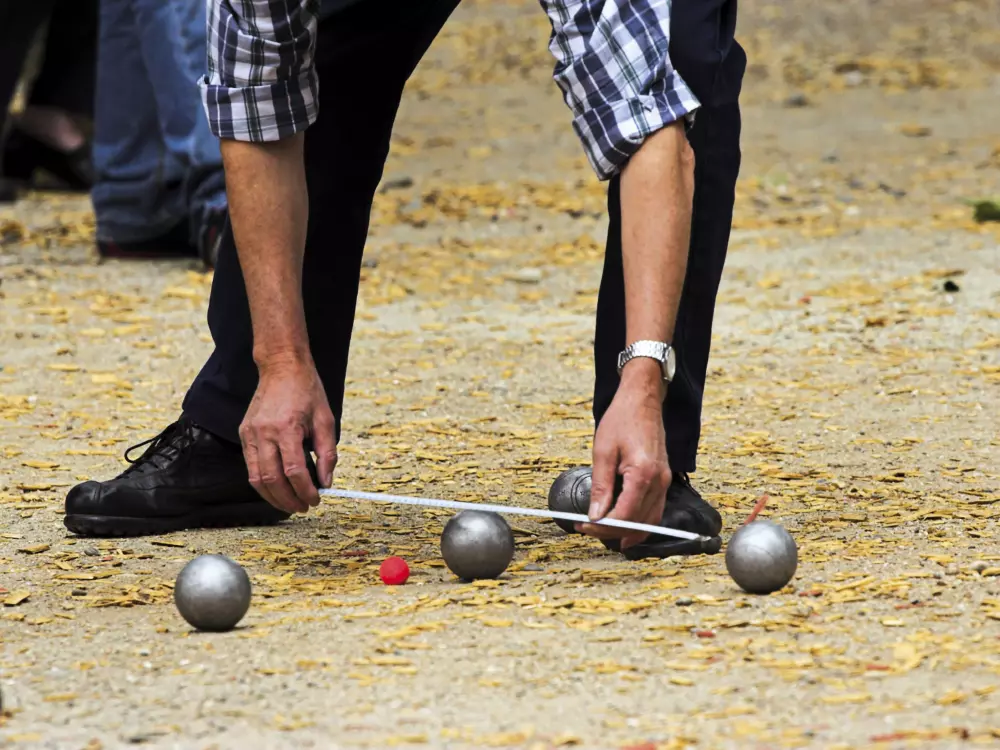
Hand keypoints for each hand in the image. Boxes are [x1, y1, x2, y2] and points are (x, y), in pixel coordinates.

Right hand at [239, 354, 337, 513]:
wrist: (282, 367)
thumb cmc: (307, 391)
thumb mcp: (326, 420)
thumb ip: (327, 453)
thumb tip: (326, 482)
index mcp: (287, 428)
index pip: (295, 471)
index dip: (306, 491)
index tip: (316, 500)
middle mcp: (264, 433)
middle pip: (272, 479)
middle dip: (289, 499)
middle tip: (304, 507)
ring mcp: (250, 434)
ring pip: (256, 478)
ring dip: (273, 496)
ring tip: (290, 504)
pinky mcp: (244, 434)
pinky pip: (250, 466)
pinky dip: (262, 483)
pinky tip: (276, 489)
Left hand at [576, 359, 670, 549]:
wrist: (642, 400)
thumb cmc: (622, 419)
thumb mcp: (603, 451)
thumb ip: (601, 486)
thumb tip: (596, 515)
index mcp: (643, 474)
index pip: (624, 514)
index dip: (603, 526)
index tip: (583, 526)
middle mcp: (659, 481)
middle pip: (637, 522)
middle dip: (612, 531)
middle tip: (588, 529)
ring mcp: (664, 481)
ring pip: (650, 521)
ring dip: (628, 531)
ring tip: (604, 533)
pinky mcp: (664, 479)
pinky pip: (655, 510)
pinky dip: (640, 522)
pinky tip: (624, 525)